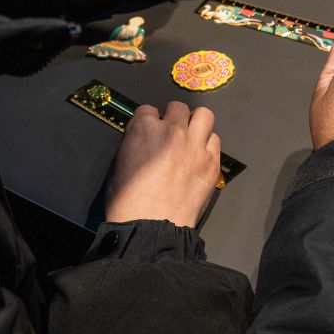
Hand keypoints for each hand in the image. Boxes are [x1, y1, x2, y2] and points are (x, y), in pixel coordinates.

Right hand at [106, 102, 220, 227]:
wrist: (152, 226)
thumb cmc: (130, 203)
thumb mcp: (118, 166)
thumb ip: (133, 145)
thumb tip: (142, 142)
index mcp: (143, 129)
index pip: (148, 110)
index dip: (149, 121)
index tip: (151, 129)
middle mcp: (172, 130)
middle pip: (178, 108)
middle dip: (174, 117)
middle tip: (172, 130)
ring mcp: (194, 145)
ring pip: (204, 115)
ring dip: (196, 122)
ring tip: (192, 135)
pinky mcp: (211, 161)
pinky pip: (215, 140)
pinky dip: (208, 144)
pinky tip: (201, 154)